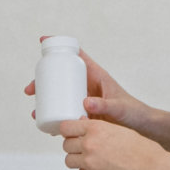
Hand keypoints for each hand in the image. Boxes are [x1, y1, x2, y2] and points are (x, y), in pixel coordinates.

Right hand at [23, 36, 154, 128]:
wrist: (140, 128)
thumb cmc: (133, 113)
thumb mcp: (119, 108)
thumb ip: (105, 105)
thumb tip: (85, 103)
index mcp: (96, 75)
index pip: (76, 55)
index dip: (60, 46)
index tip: (43, 41)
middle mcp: (87, 85)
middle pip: (61, 76)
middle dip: (42, 81)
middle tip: (30, 90)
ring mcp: (83, 99)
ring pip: (59, 94)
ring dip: (44, 101)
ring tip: (35, 112)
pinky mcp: (83, 113)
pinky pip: (64, 110)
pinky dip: (53, 115)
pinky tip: (45, 125)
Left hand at [57, 119, 169, 169]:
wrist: (153, 169)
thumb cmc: (143, 150)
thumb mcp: (120, 129)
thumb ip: (99, 128)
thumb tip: (83, 124)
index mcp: (96, 128)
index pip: (66, 127)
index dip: (68, 130)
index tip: (70, 133)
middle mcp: (90, 144)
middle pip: (66, 145)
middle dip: (73, 146)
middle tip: (83, 147)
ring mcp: (90, 162)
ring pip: (69, 161)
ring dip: (77, 160)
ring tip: (90, 160)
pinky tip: (98, 169)